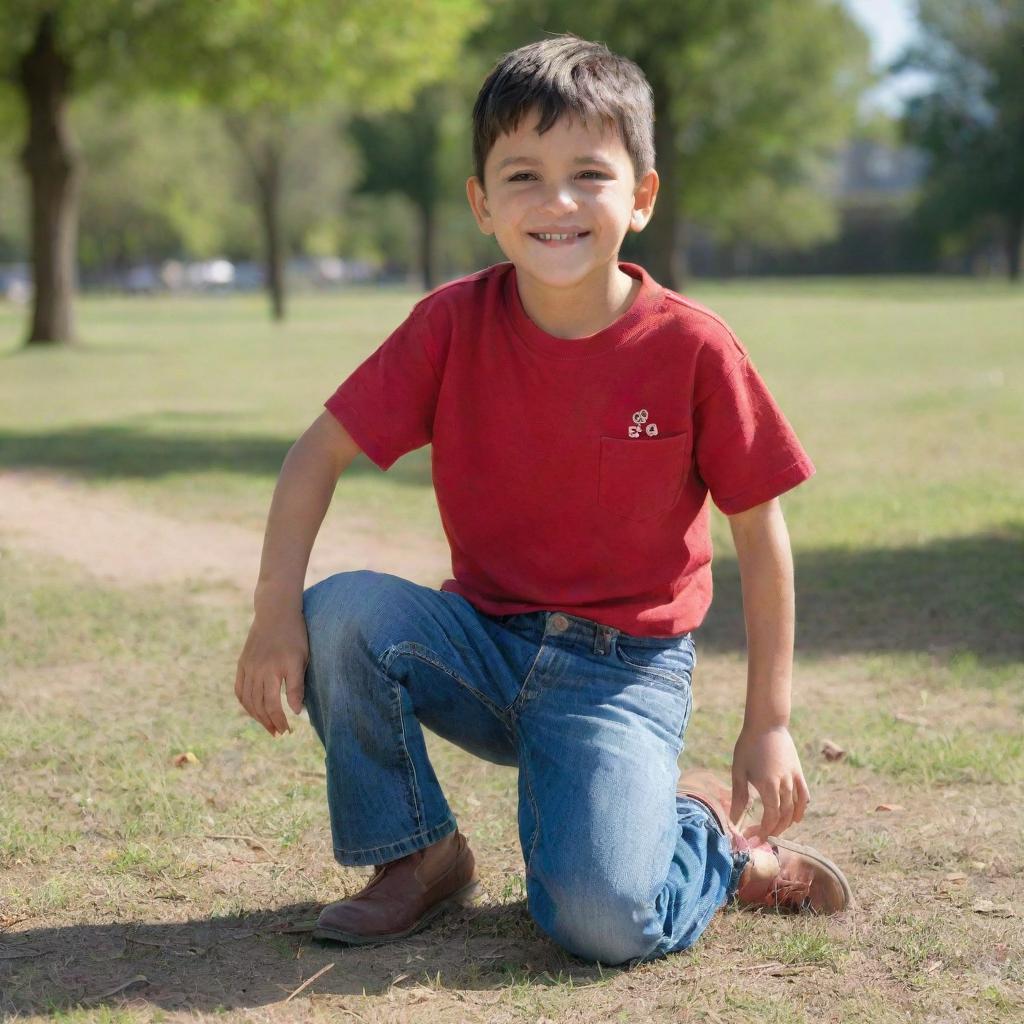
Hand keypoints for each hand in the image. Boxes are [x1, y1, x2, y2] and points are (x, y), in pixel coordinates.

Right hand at [234, 604, 308, 736]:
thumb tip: (296, 712)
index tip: (287, 731)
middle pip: (258, 706)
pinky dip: (244, 702)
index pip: (273, 705)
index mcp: (272, 672)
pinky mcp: (242, 662)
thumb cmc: (294, 636)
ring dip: (256, 716)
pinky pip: (239, 688)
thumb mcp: (301, 660)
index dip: (279, 720)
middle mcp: (256, 671)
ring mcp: (247, 667)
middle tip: (278, 733)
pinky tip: (252, 709)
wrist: (276, 612)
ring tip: (267, 725)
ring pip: (247, 699)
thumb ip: (297, 686)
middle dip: (268, 722)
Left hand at [730, 724, 809, 841]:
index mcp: (769, 785)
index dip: (763, 831)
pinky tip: (795, 818)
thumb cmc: (748, 746)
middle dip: (772, 830)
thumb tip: (733, 820)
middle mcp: (785, 785)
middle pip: (783, 816)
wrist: (767, 724)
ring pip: (795, 808)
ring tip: (774, 830)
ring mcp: (794, 779)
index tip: (753, 838)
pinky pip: (804, 796)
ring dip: (786, 823)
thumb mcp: (739, 770)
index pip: (771, 817)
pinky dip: (801, 809)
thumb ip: (739, 797)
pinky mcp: (799, 773)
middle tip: (759, 836)